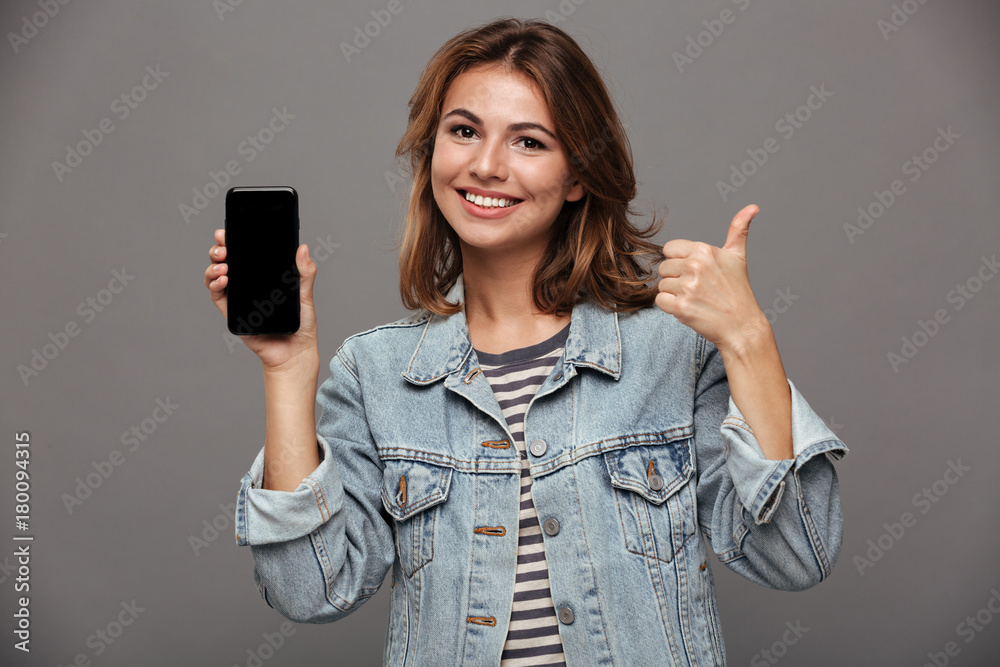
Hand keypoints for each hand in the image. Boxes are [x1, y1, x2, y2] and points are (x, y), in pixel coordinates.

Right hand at [204, 228, 319, 371]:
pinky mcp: (232, 313)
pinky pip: (218, 297)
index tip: (227, 232)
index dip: (233, 241)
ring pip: (217, 277)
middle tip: (224, 247)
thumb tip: (303, 248)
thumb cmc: (301, 325)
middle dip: (219, 250)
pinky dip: (216, 286)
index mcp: (263, 277)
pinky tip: (223, 279)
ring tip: (223, 264)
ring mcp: (239, 298)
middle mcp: (248, 285)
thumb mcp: (305, 294)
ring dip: (214, 267)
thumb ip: (304, 273)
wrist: (295, 352)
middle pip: (226, 262)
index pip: (245, 255)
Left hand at [654, 204, 768, 352]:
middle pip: (664, 268)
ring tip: (695, 299)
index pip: (669, 249)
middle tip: (697, 288)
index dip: (679, 261)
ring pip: (661, 285)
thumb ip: (738, 229)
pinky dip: (670, 307)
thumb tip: (753, 207)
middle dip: (676, 278)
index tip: (694, 272)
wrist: (742, 326)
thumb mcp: (738, 256)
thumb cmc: (739, 291)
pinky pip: (660, 301)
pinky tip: (688, 308)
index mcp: (704, 250)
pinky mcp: (681, 307)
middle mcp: (695, 266)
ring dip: (674, 294)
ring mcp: (687, 287)